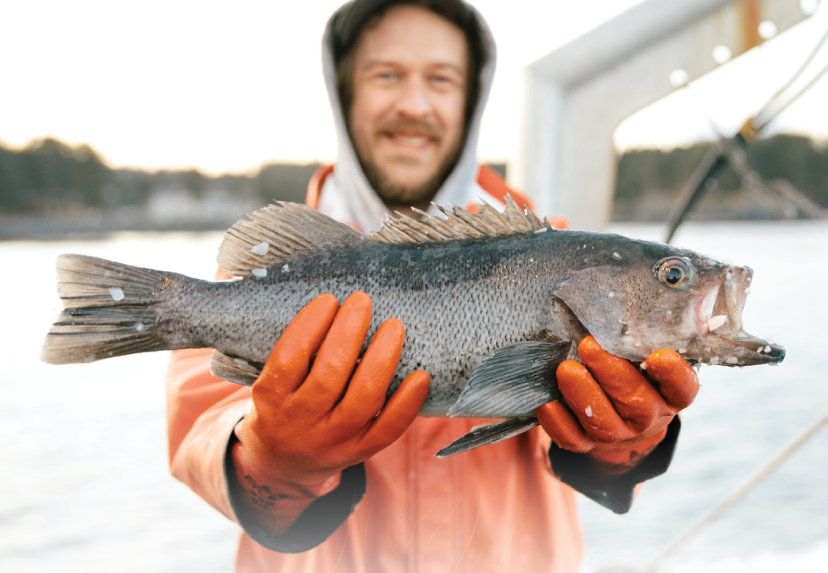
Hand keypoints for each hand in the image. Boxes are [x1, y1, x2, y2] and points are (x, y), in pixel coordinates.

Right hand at [234, 292, 429, 491]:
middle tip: (362, 301)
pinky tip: (421, 376)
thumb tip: (332, 303)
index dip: (309, 326)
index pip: (289, 358)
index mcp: (271, 398)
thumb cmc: (283, 404)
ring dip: (381, 360)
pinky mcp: (358, 452)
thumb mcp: (270, 381)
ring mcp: (331, 441)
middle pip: (328, 377)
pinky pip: (387, 430)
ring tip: (393, 326)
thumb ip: (292, 351)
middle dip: (348, 334)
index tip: (329, 299)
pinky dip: (407, 404)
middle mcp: (299, 422)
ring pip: (362, 400)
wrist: (283, 464)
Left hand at [535, 336, 698, 474]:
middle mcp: (648, 418)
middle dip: (611, 374)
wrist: (619, 415)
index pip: (681, 388)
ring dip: (583, 395)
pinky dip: (557, 422)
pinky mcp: (587, 444)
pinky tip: (545, 402)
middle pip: (635, 403)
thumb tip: (621, 302)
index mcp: (669, 395)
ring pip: (603, 423)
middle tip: (589, 345)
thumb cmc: (632, 371)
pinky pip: (572, 438)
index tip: (659, 356)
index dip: (672, 375)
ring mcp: (618, 435)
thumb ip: (643, 337)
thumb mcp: (644, 354)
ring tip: (566, 369)